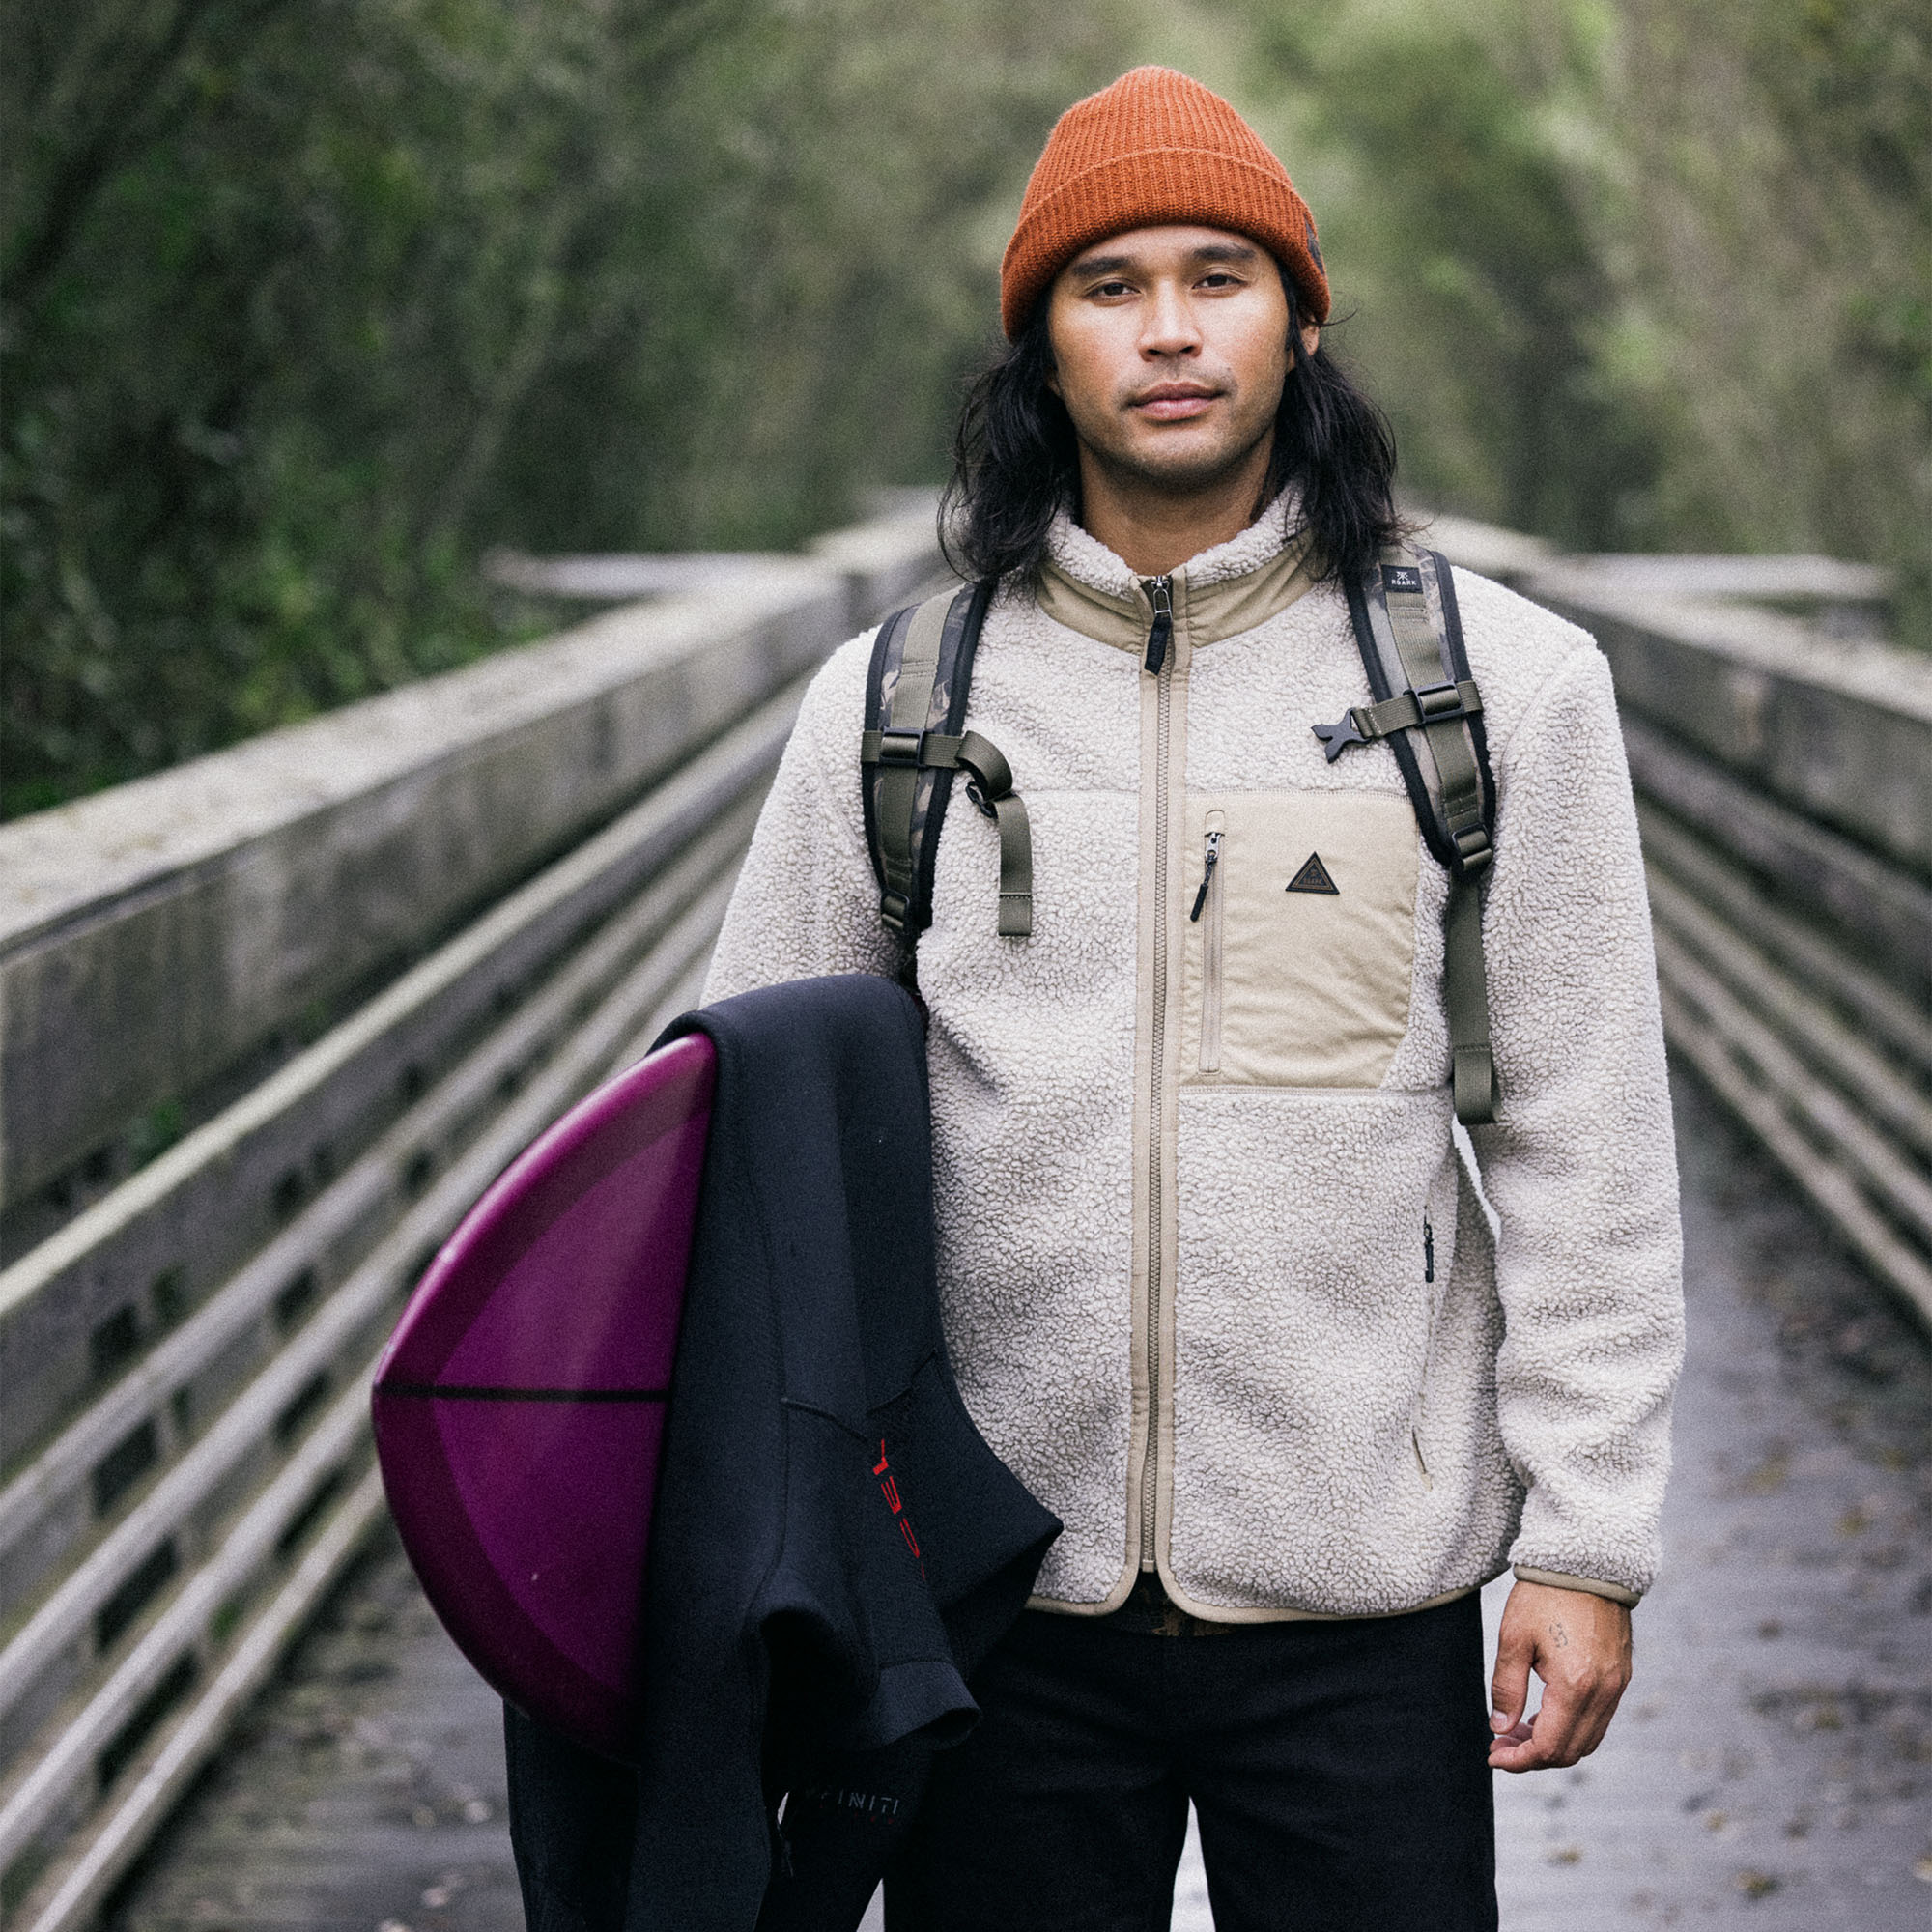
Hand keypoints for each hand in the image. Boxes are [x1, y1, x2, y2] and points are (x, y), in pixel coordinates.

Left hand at [1487, 1580, 1631, 1771]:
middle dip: (1533, 1756)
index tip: (1493, 1755)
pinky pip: (1599, 1719)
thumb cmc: (1545, 1595)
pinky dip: (1571, 1727)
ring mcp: (1617, 1685)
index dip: (1519, 1759)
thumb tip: (1500, 1728)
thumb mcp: (1514, 1638)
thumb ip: (1507, 1688)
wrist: (1586, 1561)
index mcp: (1575, 1686)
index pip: (1549, 1746)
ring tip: (1517, 1730)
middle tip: (1500, 1744)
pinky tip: (1544, 1714)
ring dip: (1553, 1744)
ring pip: (1588, 1739)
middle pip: (1571, 1750)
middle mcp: (1604, 1692)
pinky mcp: (1621, 1675)